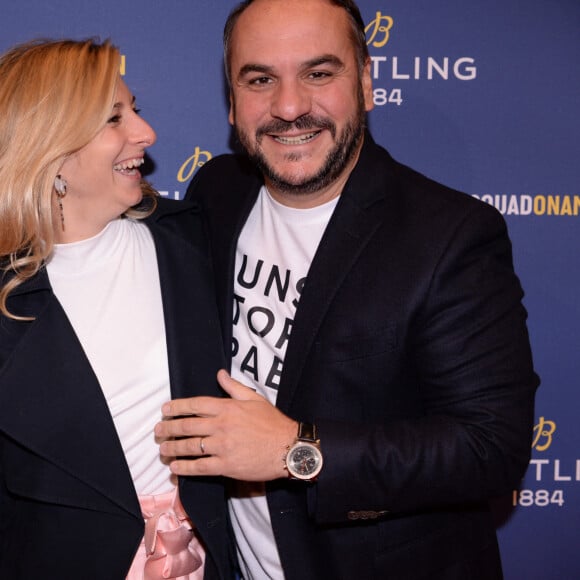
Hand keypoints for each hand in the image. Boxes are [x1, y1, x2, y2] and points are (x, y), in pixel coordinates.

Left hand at [155, 370, 296, 480]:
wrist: (288, 448)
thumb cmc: (273, 423)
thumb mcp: (255, 399)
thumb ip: (234, 387)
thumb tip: (220, 374)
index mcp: (228, 408)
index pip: (195, 405)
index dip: (177, 407)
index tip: (165, 410)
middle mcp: (222, 426)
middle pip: (187, 426)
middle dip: (168, 428)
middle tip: (158, 431)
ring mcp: (223, 446)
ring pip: (190, 447)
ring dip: (172, 448)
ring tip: (162, 449)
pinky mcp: (226, 466)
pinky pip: (200, 467)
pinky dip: (184, 468)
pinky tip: (175, 469)